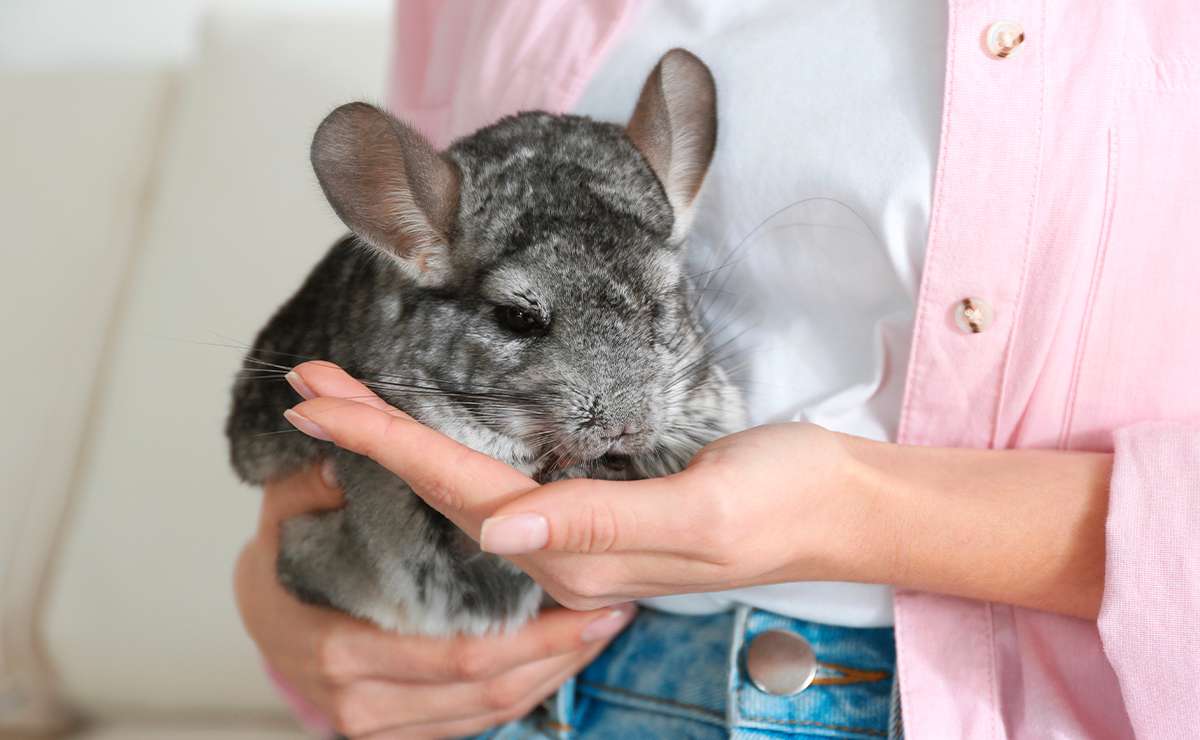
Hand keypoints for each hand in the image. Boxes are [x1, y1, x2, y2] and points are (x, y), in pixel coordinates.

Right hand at [233, 461, 634, 738]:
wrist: (265, 621)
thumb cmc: (285, 561)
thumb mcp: (287, 511)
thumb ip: (309, 479)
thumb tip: (320, 415)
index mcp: (340, 646)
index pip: (453, 650)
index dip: (530, 631)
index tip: (589, 598)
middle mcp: (359, 699)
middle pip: (483, 685)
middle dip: (556, 651)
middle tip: (615, 611)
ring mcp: (377, 724)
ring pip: (488, 707)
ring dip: (553, 671)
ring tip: (605, 628)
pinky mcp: (398, 733)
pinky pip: (477, 720)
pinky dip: (526, 691)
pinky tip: (564, 657)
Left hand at [278, 362, 884, 611]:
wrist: (842, 505)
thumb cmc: (786, 500)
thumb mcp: (703, 509)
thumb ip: (600, 523)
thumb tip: (497, 530)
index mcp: (580, 557)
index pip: (461, 488)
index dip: (383, 440)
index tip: (315, 402)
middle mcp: (565, 554)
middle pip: (447, 486)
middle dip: (370, 435)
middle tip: (305, 385)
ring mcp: (580, 538)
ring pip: (467, 486)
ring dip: (400, 440)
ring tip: (344, 401)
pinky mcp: (599, 512)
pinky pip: (502, 486)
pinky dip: (449, 452)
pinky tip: (428, 435)